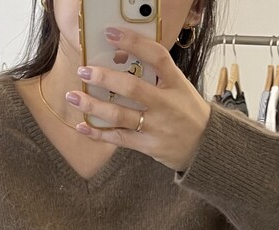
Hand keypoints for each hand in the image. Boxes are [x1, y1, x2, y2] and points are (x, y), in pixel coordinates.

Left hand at [65, 26, 211, 172]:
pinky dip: (99, 133)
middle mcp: (166, 104)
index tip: (110, 33)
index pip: (156, 57)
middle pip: (132, 88)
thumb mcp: (180, 87)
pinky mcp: (149, 146)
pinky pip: (120, 139)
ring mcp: (157, 127)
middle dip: (105, 79)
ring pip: (121, 116)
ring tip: (73, 97)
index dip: (133, 43)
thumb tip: (120, 58)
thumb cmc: (187, 112)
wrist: (205, 146)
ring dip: (94, 107)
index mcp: (176, 83)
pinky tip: (82, 126)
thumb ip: (156, 75)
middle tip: (84, 71)